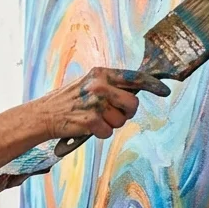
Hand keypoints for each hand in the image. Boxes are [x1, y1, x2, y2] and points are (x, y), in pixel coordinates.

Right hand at [35, 67, 170, 140]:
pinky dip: (99, 133)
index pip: (134, 77)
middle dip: (126, 112)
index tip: (164, 91)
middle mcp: (99, 86)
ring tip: (93, 119)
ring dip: (110, 124)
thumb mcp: (88, 84)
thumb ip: (110, 85)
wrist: (43, 115)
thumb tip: (135, 92)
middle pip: (132, 103)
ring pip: (121, 121)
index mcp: (101, 73)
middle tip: (111, 113)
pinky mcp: (91, 121)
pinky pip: (108, 132)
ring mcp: (95, 103)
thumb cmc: (68, 101)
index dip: (152, 85)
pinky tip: (87, 127)